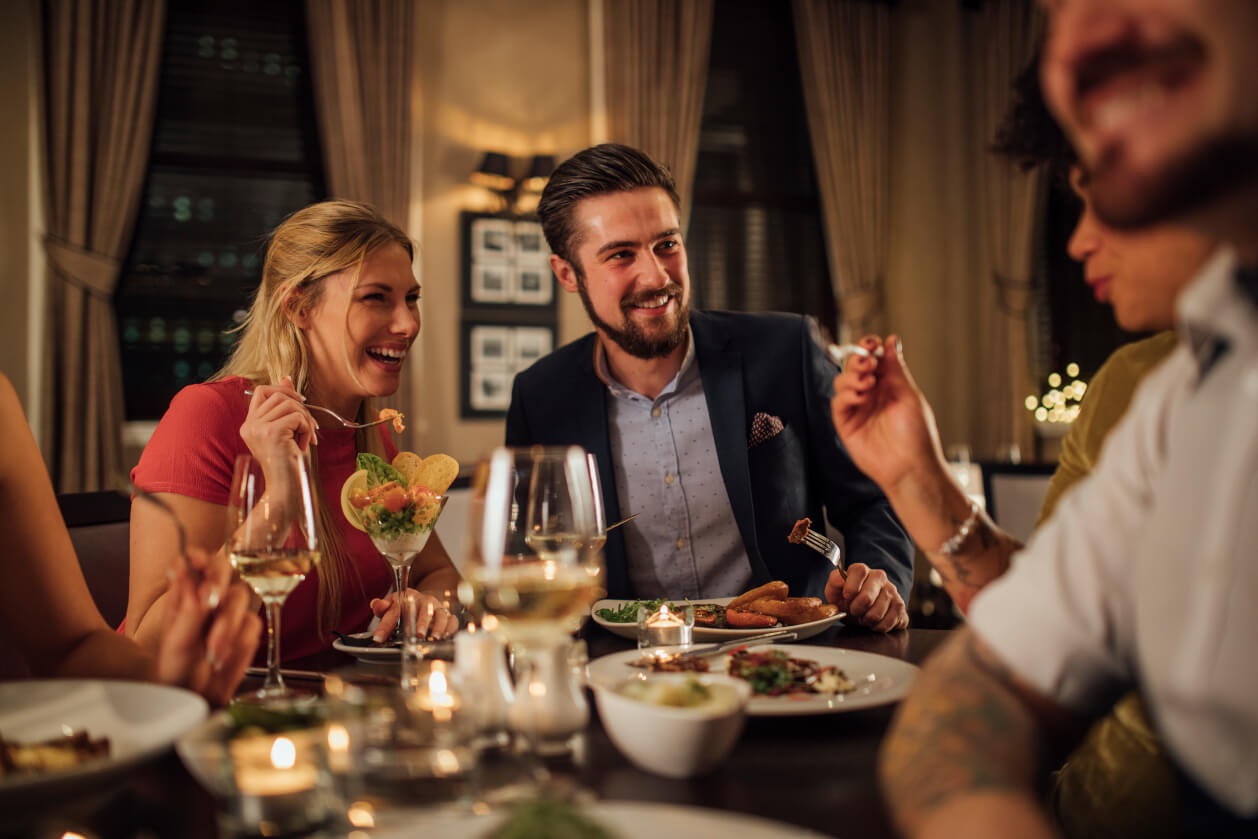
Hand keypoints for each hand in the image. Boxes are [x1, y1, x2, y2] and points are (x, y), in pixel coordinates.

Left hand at [153, 548, 260, 706]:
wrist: (196, 701)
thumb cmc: (176, 671)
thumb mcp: (176, 641)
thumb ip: (187, 607)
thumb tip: (183, 569)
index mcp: (185, 596)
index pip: (194, 563)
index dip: (198, 557)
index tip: (197, 561)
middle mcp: (209, 599)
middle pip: (224, 572)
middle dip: (218, 586)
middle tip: (211, 603)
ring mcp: (229, 614)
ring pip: (240, 600)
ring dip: (226, 628)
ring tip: (212, 654)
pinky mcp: (247, 631)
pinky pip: (253, 625)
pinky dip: (239, 643)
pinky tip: (223, 660)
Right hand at [239, 376, 317, 461]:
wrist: (286, 488)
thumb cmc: (288, 464)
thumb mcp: (287, 431)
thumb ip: (284, 406)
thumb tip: (285, 377)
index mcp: (249, 424)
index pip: (261, 391)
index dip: (282, 389)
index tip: (300, 400)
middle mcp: (249, 425)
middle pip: (279, 395)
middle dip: (301, 408)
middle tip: (310, 427)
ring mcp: (258, 428)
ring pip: (290, 405)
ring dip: (305, 420)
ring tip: (306, 438)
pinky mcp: (271, 432)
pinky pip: (297, 417)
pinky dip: (307, 429)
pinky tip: (304, 445)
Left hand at [370, 589, 459, 641]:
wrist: (424, 599)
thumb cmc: (405, 605)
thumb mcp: (392, 603)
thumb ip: (382, 607)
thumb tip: (375, 604)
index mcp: (406, 598)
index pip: (394, 611)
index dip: (385, 625)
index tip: (378, 638)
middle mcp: (423, 601)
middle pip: (423, 611)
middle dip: (421, 622)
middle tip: (418, 634)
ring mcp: (436, 607)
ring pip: (440, 615)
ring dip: (438, 626)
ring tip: (434, 637)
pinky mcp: (447, 615)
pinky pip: (452, 620)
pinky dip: (450, 628)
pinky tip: (445, 636)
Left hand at [826, 563, 908, 632]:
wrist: (864, 611)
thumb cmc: (848, 600)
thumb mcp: (835, 592)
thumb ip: (834, 583)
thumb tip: (839, 579)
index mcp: (863, 571)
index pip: (859, 571)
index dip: (851, 587)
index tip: (846, 597)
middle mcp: (880, 577)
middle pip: (867, 597)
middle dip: (856, 610)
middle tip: (854, 611)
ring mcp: (892, 591)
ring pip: (876, 614)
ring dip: (866, 620)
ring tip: (864, 616)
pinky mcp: (900, 606)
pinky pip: (887, 623)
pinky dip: (877, 627)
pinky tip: (874, 622)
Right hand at [830, 335, 946, 494]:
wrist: (910, 466)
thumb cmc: (917, 434)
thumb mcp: (908, 394)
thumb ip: (895, 367)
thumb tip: (892, 341)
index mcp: (888, 385)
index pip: (872, 359)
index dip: (868, 347)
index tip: (871, 342)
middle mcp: (871, 395)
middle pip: (853, 368)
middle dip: (858, 360)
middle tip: (868, 363)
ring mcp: (857, 409)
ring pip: (842, 382)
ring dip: (851, 376)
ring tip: (867, 381)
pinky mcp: (846, 424)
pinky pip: (838, 403)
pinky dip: (846, 395)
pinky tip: (860, 397)